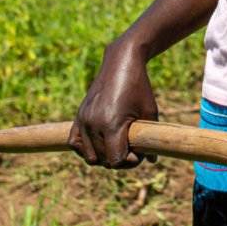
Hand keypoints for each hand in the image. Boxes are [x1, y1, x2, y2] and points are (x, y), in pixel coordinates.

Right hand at [68, 41, 158, 168]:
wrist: (121, 63)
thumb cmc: (139, 87)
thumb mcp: (150, 113)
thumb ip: (149, 139)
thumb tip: (151, 161)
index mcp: (111, 124)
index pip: (115, 160)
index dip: (129, 162)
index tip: (139, 151)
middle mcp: (93, 124)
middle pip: (103, 160)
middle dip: (119, 159)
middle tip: (132, 147)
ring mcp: (83, 120)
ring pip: (89, 156)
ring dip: (103, 157)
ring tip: (117, 145)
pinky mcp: (79, 116)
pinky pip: (75, 143)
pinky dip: (86, 149)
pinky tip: (100, 144)